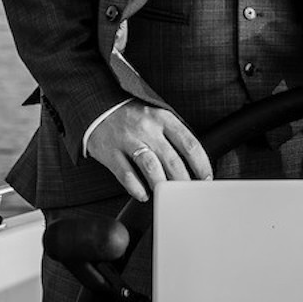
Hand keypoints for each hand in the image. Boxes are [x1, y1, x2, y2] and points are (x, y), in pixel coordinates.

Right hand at [85, 101, 211, 201]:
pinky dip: (136, 188)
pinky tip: (143, 194)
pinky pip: (126, 174)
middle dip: (184, 181)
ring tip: (167, 195)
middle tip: (188, 194)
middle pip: (172, 160)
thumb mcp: (156, 115)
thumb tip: (194, 161)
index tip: (206, 178)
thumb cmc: (131, 115)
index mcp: (162, 118)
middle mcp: (147, 128)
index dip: (201, 164)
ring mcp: (128, 140)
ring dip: (162, 185)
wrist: (96, 105)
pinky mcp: (110, 152)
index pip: (189, 143)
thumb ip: (172, 134)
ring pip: (151, 167)